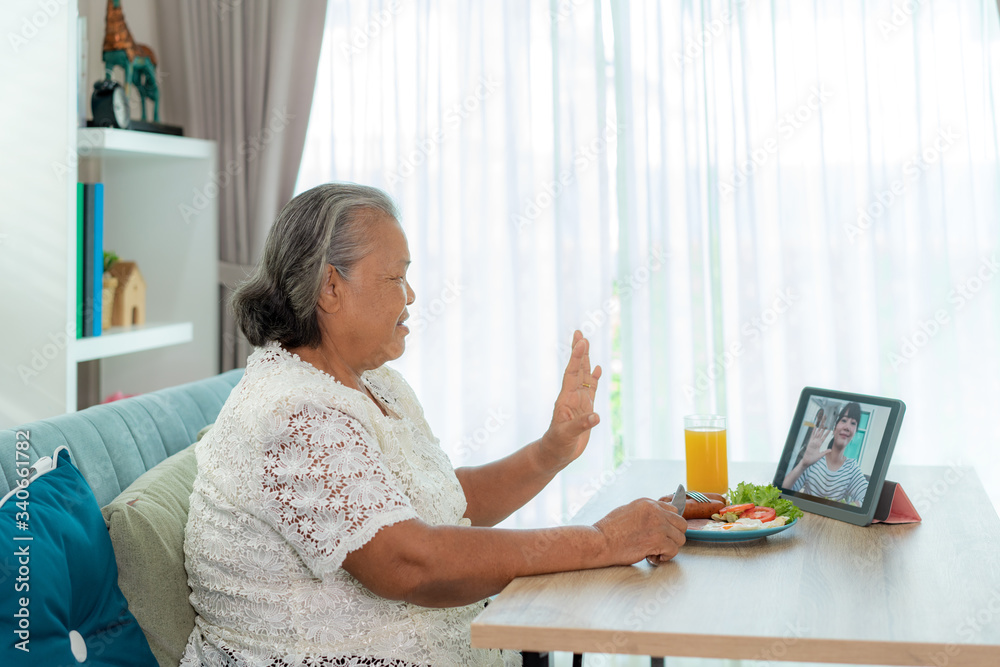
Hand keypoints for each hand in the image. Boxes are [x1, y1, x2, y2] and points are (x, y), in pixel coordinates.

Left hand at [540, 331, 602, 468]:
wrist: (556, 454)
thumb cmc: (558, 445)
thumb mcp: (567, 436)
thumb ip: (581, 425)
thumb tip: (596, 417)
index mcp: (566, 399)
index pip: (572, 374)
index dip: (576, 358)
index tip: (581, 341)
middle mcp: (572, 396)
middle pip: (576, 369)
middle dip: (578, 352)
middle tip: (579, 333)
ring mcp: (579, 401)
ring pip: (583, 376)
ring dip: (585, 360)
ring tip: (586, 343)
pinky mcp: (586, 409)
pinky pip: (591, 389)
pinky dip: (595, 378)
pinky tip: (598, 369)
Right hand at [593, 498, 686, 564]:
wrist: (601, 541)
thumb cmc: (609, 529)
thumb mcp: (627, 510)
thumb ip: (645, 512)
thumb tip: (656, 518)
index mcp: (648, 503)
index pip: (673, 510)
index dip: (670, 523)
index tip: (666, 532)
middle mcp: (655, 512)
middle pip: (681, 523)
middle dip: (674, 535)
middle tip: (663, 542)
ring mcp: (658, 525)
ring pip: (680, 538)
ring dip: (670, 546)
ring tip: (657, 551)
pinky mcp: (657, 540)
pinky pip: (674, 550)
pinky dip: (666, 556)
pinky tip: (654, 556)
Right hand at [800, 425, 831, 466]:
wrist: (807, 461)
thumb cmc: (813, 459)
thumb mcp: (821, 455)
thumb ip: (825, 452)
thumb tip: (830, 450)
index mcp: (819, 444)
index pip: (824, 437)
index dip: (827, 433)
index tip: (830, 428)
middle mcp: (816, 441)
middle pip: (821, 433)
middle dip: (823, 427)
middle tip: (826, 421)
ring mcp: (813, 441)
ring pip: (817, 432)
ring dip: (819, 427)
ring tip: (822, 422)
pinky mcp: (810, 442)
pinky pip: (812, 435)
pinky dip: (813, 431)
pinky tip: (815, 426)